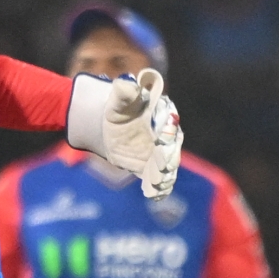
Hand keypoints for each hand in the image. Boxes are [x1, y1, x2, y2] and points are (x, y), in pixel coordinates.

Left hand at [102, 68, 182, 198]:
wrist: (107, 124)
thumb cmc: (117, 107)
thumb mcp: (118, 99)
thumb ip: (125, 92)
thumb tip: (128, 82)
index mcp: (163, 115)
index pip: (170, 124)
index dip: (168, 131)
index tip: (162, 137)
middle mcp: (166, 136)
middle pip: (171, 148)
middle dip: (167, 157)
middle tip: (161, 165)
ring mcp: (160, 153)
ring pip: (167, 166)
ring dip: (164, 176)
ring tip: (158, 183)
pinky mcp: (150, 167)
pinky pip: (157, 179)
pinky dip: (158, 188)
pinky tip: (154, 195)